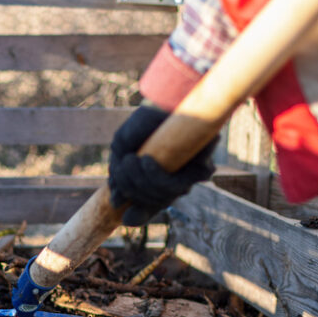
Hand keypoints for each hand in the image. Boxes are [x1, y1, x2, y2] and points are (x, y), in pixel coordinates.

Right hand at [107, 103, 217, 225]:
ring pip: (163, 197)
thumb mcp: (122, 149)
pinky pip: (177, 186)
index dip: (135, 214)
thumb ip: (118, 175)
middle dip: (131, 187)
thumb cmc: (145, 125)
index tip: (121, 210)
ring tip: (131, 160)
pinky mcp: (203, 170)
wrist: (166, 102)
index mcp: (155, 185)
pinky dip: (156, 176)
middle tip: (124, 163)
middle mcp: (174, 186)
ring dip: (140, 182)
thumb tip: (115, 202)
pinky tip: (147, 160)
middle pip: (152, 203)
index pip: (147, 210)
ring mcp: (188, 180)